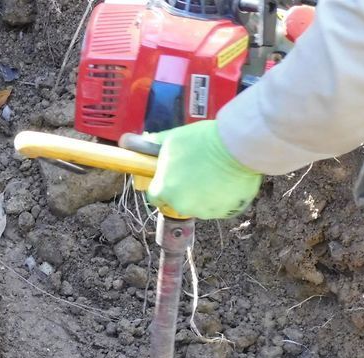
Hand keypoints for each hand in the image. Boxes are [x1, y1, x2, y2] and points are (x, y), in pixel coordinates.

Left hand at [145, 121, 262, 218]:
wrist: (238, 146)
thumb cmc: (202, 140)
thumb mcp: (172, 139)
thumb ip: (150, 146)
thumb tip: (125, 141)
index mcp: (165, 190)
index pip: (155, 196)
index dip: (162, 186)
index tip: (170, 177)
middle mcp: (182, 206)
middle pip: (178, 201)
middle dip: (185, 189)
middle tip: (196, 171)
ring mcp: (205, 212)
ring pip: (200, 205)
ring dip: (204, 194)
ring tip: (215, 173)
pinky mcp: (225, 213)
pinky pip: (220, 207)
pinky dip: (223, 198)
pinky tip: (228, 180)